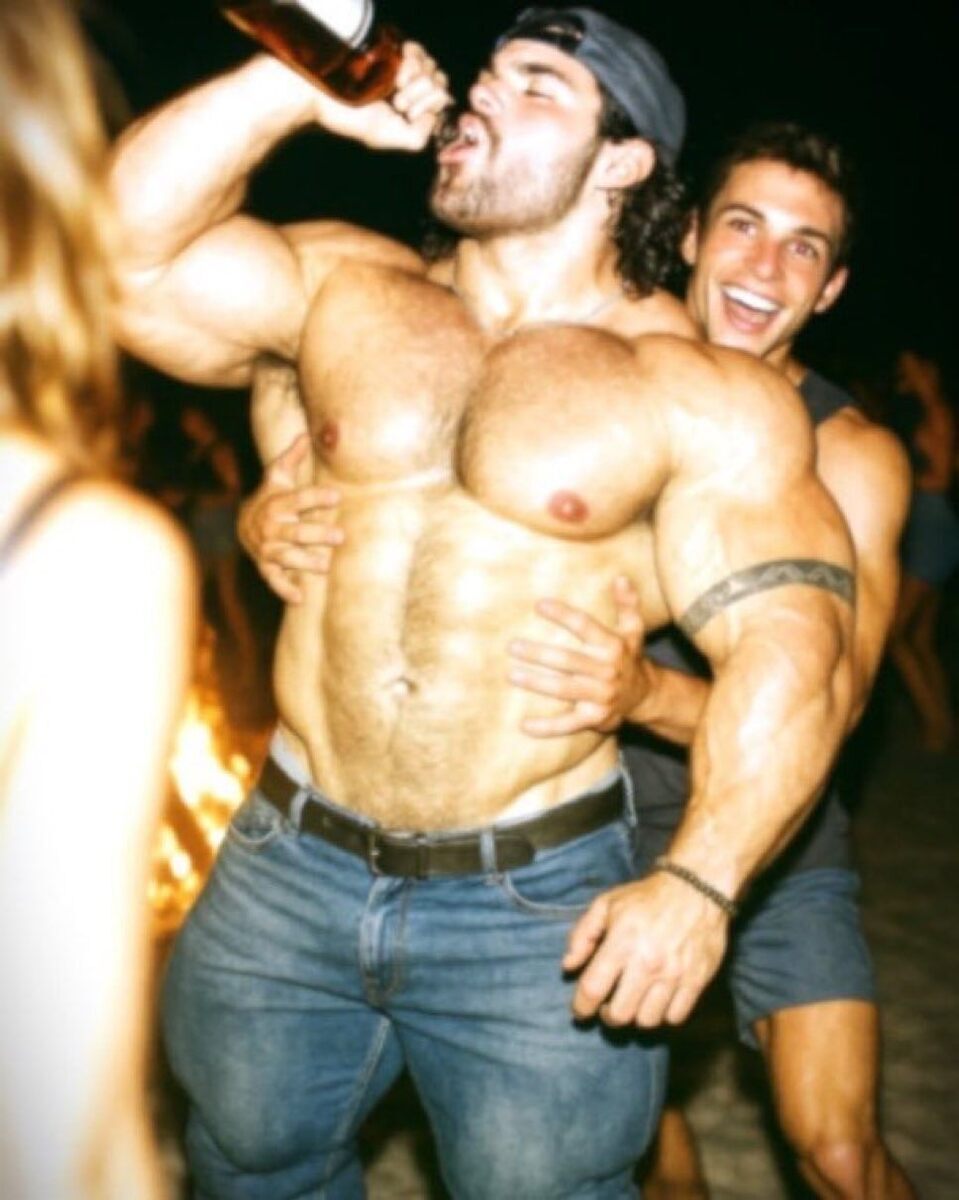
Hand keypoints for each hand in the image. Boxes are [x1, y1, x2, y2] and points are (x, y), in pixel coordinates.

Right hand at [238, 434, 342, 603]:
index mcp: (277, 503)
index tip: (337, 495)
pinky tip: (299, 598)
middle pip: (295, 531)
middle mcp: (272, 527)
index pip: (298, 499)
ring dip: (305, 561)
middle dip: (317, 533)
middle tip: (340, 536)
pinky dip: (284, 589)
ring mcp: (268, 548)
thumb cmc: (270, 498)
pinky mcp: (266, 566)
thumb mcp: (277, 477)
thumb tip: (306, 434)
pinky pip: (273, 579)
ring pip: (286, 556)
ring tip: (325, 566)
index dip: (316, 497)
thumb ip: (291, 458)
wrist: (241, 525)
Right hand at [312, 42, 451, 150]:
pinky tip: (396, 73)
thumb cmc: (352, 118)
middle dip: (422, 98)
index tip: (408, 114)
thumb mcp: (387, 137)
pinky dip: (412, 62)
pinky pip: (418, 51)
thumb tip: (434, 114)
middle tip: (398, 103)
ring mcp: (402, 66)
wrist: (325, 92)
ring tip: (394, 90)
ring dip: (415, 83)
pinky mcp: (393, 49)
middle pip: (441, 83)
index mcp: (411, 108)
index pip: (442, 102)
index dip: (431, 107)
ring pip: (431, 68)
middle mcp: (409, 86)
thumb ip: (417, 138)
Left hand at [508, 576, 650, 735]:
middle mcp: (607, 670)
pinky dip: (547, 728)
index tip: (539, 605)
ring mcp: (600, 696)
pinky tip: (524, 725)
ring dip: (537, 682)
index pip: (585, 626)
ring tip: (512, 674)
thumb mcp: (633, 629)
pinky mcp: (595, 717)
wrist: (646, 696)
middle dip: (539, 652)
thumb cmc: (629, 657)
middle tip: (512, 646)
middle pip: (568, 660)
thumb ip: (628, 604)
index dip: (563, 614)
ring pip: (563, 688)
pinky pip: (568, 723)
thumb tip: (622, 577)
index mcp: (612, 646)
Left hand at [563, 871, 728, 1027]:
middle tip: (608, 1007)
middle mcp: (648, 963)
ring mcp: (674, 975)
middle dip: (608, 1016)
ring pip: (648, 1021)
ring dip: (635, 1017)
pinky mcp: (697, 981)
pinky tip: (657, 1001)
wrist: (697, 888)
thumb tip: (568, 966)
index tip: (580, 1011)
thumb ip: (582, 935)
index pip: (593, 990)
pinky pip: (675, 1017)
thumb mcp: (606, 904)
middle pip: (620, 1015)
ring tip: (633, 1003)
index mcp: (622, 943)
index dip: (581, 1007)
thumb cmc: (647, 897)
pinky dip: (663, 1015)